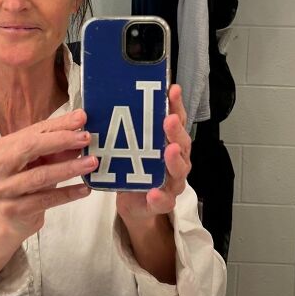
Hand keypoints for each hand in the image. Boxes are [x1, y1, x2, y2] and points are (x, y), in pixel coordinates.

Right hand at [0, 109, 96, 241]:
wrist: (10, 219)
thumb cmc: (28, 182)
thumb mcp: (40, 161)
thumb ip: (57, 146)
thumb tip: (82, 130)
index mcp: (4, 147)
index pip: (34, 131)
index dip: (59, 125)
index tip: (82, 118)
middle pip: (30, 148)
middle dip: (61, 141)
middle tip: (86, 138)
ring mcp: (4, 189)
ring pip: (39, 176)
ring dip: (69, 168)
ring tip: (91, 163)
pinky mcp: (14, 210)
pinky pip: (45, 200)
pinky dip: (68, 193)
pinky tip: (85, 189)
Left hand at [115, 84, 190, 225]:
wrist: (135, 205)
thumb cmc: (137, 171)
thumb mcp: (134, 147)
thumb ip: (129, 129)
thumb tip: (113, 99)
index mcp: (171, 144)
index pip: (177, 121)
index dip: (176, 106)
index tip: (172, 89)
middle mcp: (177, 161)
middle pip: (182, 144)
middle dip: (176, 131)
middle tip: (169, 119)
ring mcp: (172, 182)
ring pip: (179, 171)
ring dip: (174, 160)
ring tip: (169, 150)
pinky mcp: (162, 202)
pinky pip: (164, 200)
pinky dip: (160, 197)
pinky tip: (153, 192)